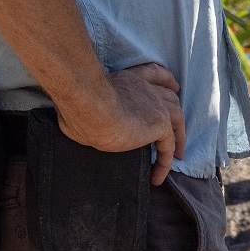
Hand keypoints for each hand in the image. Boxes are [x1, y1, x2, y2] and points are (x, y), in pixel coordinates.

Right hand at [59, 63, 185, 184]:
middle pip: (170, 97)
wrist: (91, 106)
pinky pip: (168, 147)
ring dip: (179, 137)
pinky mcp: (159, 124)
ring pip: (177, 120)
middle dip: (176, 109)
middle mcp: (146, 88)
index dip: (166, 80)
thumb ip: (83, 110)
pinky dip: (166, 162)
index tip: (174, 86)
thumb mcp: (82, 104)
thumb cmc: (79, 105)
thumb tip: (70, 121)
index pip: (154, 73)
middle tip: (177, 125)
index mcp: (129, 79)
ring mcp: (156, 105)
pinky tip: (158, 177)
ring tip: (177, 155)